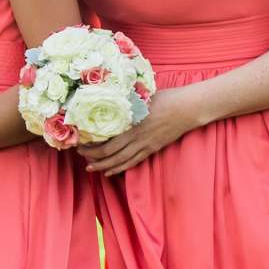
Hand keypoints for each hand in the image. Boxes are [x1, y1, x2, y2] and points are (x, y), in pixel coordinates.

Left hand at [80, 86, 200, 176]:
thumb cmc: (165, 98)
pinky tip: (111, 171)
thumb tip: (105, 99)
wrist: (188, 108)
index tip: (80, 144)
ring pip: (122, 162)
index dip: (92, 148)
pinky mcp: (153, 149)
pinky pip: (134, 162)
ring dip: (105, 167)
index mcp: (133, 126)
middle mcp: (138, 139)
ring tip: (91, 169)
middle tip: (81, 157)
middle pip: (111, 155)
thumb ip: (125, 103)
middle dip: (94, 158)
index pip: (108, 143)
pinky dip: (121, 168)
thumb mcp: (141, 97)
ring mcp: (146, 145)